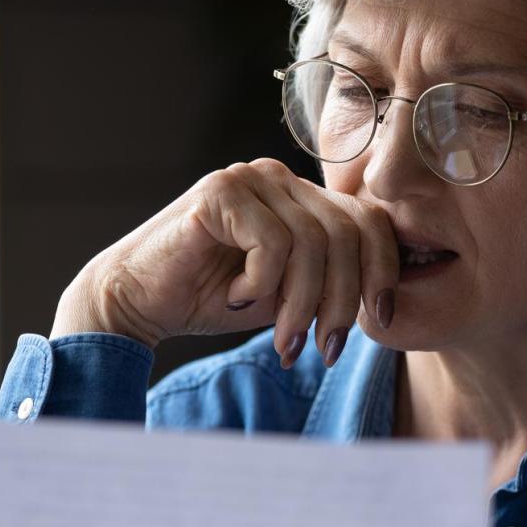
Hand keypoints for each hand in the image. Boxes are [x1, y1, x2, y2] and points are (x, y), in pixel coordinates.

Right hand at [50, 158, 398, 366]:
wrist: (136, 302)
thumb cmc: (212, 299)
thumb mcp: (290, 294)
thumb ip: (332, 283)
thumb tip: (389, 304)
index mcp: (302, 196)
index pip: (369, 220)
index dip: (383, 272)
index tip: (382, 321)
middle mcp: (279, 178)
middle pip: (347, 233)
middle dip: (342, 301)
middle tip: (322, 348)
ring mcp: (249, 178)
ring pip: (313, 242)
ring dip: (302, 304)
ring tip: (283, 339)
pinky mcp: (219, 192)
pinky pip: (272, 243)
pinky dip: (261, 284)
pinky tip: (236, 297)